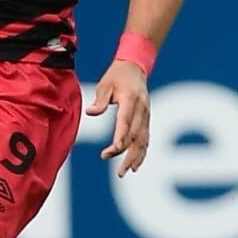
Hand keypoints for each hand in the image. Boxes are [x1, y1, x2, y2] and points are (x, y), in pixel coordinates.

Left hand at [86, 59, 149, 174]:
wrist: (135, 66)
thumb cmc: (116, 75)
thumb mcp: (104, 84)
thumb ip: (99, 100)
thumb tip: (91, 113)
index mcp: (130, 100)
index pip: (125, 122)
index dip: (120, 138)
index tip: (111, 152)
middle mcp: (142, 109)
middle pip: (136, 136)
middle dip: (127, 154)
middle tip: (118, 171)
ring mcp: (147, 115)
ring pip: (144, 140)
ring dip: (137, 157)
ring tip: (127, 171)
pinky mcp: (147, 118)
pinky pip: (146, 137)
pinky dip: (143, 151)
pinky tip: (136, 163)